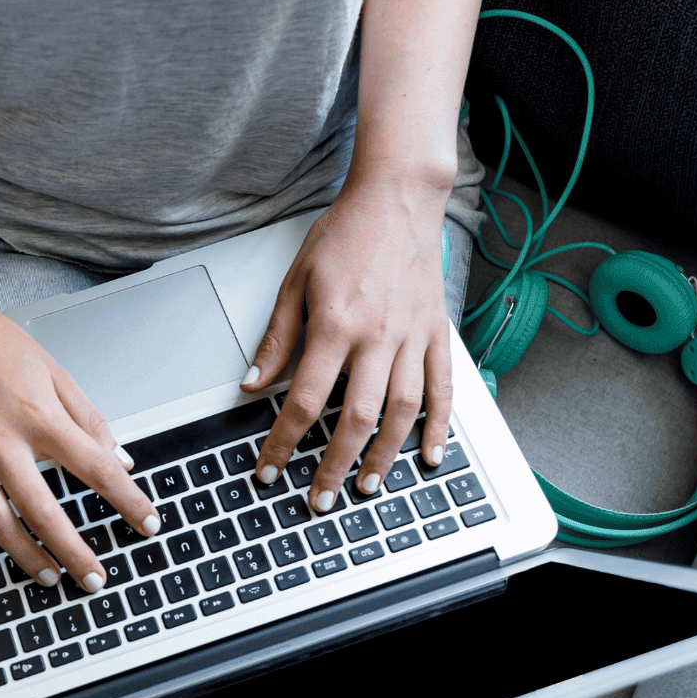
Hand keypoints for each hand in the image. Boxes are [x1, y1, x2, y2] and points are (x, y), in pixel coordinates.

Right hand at [0, 272, 159, 591]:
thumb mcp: (55, 372)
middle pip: (42, 510)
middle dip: (73, 551)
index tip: (146, 523)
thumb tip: (118, 457)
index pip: (94, 467)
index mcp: (37, 416)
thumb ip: (89, 418)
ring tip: (48, 576)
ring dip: (23, 556)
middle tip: (95, 577)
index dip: (126, 500)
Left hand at [242, 180, 454, 510]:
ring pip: (401, 412)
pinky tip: (428, 455)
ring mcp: (412, 337)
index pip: (304, 400)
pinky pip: (442, 388)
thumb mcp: (295, 281)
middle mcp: (377, 337)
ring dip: (384, 456)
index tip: (270, 468)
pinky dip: (438, 426)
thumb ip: (276, 338)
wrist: (397, 198)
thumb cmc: (345, 234)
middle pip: (355, 418)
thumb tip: (253, 384)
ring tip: (367, 486)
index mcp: (334, 325)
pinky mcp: (437, 333)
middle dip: (333, 465)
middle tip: (320, 499)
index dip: (283, 442)